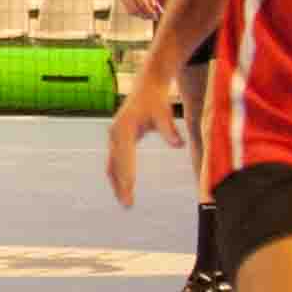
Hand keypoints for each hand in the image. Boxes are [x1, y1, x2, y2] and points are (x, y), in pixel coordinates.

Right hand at [109, 78, 181, 206]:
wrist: (146, 87)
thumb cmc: (156, 101)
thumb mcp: (164, 114)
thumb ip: (169, 130)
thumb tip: (179, 145)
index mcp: (123, 129)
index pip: (124, 157)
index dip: (127, 175)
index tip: (129, 191)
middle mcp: (114, 135)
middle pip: (115, 165)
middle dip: (120, 185)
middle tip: (127, 204)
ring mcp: (114, 137)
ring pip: (112, 165)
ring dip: (117, 183)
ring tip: (125, 201)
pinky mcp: (117, 139)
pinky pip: (115, 161)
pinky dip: (118, 175)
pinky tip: (123, 187)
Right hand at [121, 0, 158, 17]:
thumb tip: (156, 7)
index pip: (143, 4)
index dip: (150, 11)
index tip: (156, 15)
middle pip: (138, 8)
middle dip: (146, 14)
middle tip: (154, 18)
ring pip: (131, 10)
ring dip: (140, 15)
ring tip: (148, 17)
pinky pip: (127, 8)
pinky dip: (134, 13)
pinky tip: (141, 14)